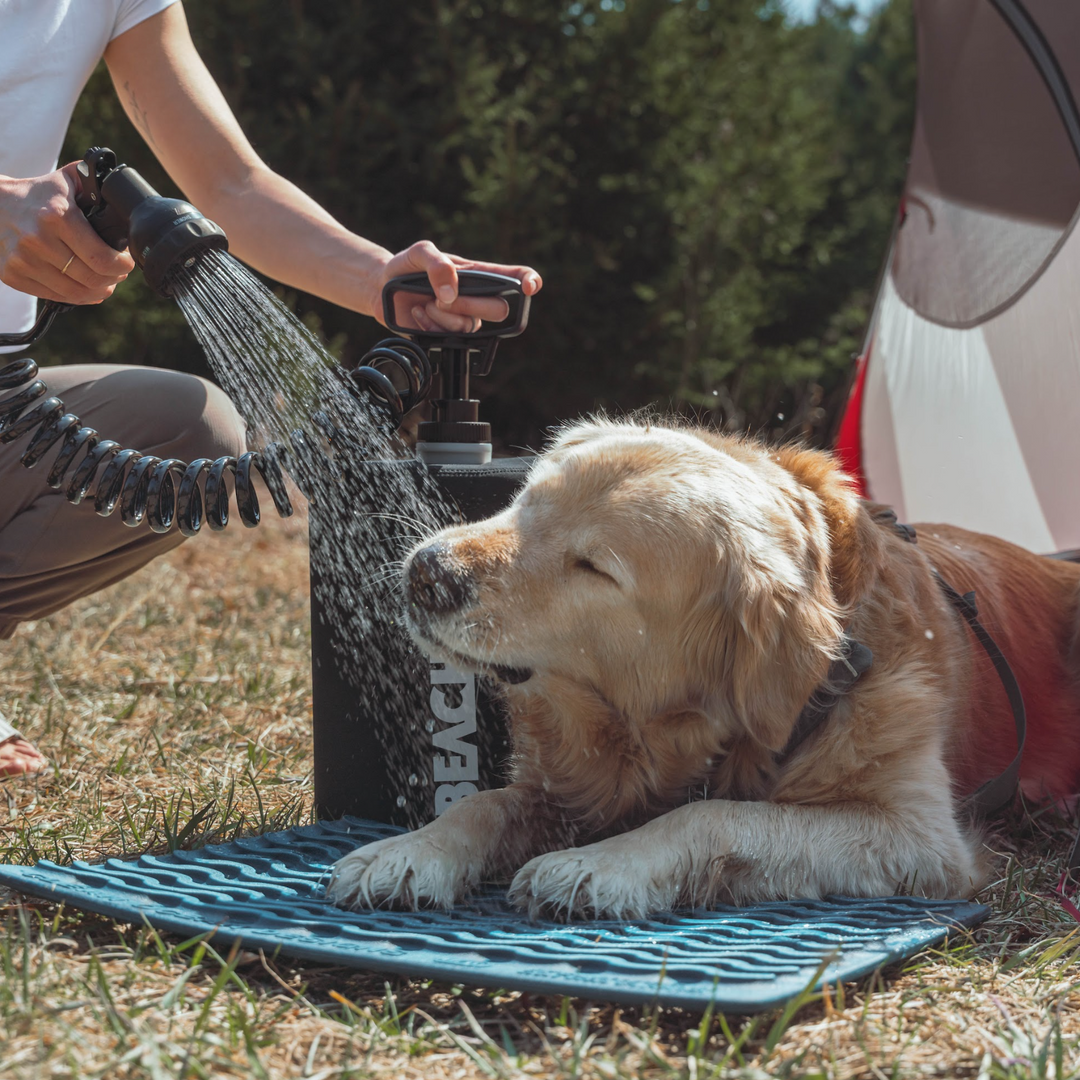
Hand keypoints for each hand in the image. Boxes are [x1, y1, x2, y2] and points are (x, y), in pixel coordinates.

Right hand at [0, 163, 134, 304]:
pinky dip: (77, 297)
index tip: (127, 262)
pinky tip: (86, 288)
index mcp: (57, 216)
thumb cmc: (37, 193)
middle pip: (92, 279)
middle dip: (114, 279)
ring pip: (76, 293)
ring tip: (105, 282)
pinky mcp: (13, 275)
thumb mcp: (65, 180)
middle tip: (118, 273)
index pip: (102, 258)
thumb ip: (94, 183)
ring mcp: (24, 260)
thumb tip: (121, 195)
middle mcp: (38, 240)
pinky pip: (56, 297)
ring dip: (99, 291)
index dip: (122, 265)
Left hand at [374, 240, 541, 333]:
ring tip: (425, 303)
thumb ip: (437, 264)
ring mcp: (464, 319)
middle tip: (441, 296)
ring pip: (471, 326)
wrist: (382, 290)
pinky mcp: (449, 336)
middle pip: (499, 309)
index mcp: (478, 274)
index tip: (529, 288)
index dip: (530, 281)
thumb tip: (451, 293)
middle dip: (469, 304)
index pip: (516, 276)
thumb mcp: (418, 253)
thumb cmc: (404, 267)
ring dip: (443, 315)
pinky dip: (430, 326)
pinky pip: (451, 338)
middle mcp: (477, 298)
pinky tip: (420, 315)